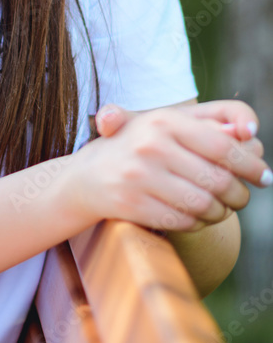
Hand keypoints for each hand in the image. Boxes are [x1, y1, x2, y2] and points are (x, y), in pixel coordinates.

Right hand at [71, 100, 270, 232]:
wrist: (87, 177)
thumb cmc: (140, 146)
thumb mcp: (168, 124)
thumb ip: (210, 122)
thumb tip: (250, 134)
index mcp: (164, 119)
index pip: (222, 145)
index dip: (250, 164)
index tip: (264, 177)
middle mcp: (150, 144)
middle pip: (218, 180)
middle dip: (239, 194)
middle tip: (241, 198)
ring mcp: (139, 176)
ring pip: (204, 205)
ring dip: (219, 212)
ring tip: (218, 208)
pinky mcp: (131, 204)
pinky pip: (183, 221)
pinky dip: (197, 223)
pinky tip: (194, 215)